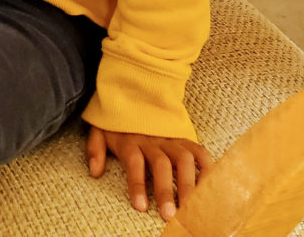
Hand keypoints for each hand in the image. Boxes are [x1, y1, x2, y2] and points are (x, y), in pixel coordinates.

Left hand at [86, 126, 212, 220]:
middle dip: (166, 190)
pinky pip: (199, 151)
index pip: (134, 162)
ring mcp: (171, 138)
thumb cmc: (118, 120)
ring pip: (183, 159)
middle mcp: (153, 139)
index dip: (137, 184)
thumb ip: (95, 148)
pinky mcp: (184, 138)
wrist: (135, 89)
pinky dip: (206, 168)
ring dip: (188, 184)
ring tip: (190, 207)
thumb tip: (95, 172)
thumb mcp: (100, 129)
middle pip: (161, 163)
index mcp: (131, 140)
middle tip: (169, 214)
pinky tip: (208, 187)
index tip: (141, 207)